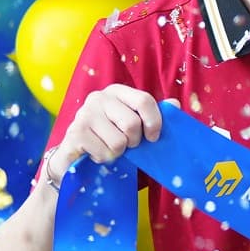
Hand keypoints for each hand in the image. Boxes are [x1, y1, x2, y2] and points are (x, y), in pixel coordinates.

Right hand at [45, 86, 164, 182]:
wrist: (75, 153)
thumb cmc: (110, 135)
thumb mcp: (132, 122)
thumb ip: (152, 114)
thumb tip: (175, 104)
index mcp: (116, 91)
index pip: (144, 100)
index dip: (154, 122)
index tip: (153, 137)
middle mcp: (98, 98)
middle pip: (132, 124)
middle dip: (134, 141)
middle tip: (126, 144)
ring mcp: (84, 114)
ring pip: (119, 142)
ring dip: (118, 152)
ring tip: (108, 147)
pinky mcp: (74, 133)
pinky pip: (104, 153)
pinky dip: (104, 158)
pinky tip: (95, 152)